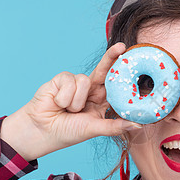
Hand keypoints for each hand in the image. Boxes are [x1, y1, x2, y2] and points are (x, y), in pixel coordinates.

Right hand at [1, 43, 140, 160]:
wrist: (41, 131)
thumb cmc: (68, 132)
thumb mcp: (94, 129)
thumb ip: (115, 126)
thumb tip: (139, 125)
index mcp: (102, 101)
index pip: (116, 85)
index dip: (124, 75)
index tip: (135, 65)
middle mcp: (92, 90)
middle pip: (105, 71)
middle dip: (111, 58)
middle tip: (121, 47)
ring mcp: (77, 83)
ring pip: (85, 80)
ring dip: (75, 101)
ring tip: (68, 111)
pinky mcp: (63, 79)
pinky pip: (70, 81)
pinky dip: (64, 97)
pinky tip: (57, 103)